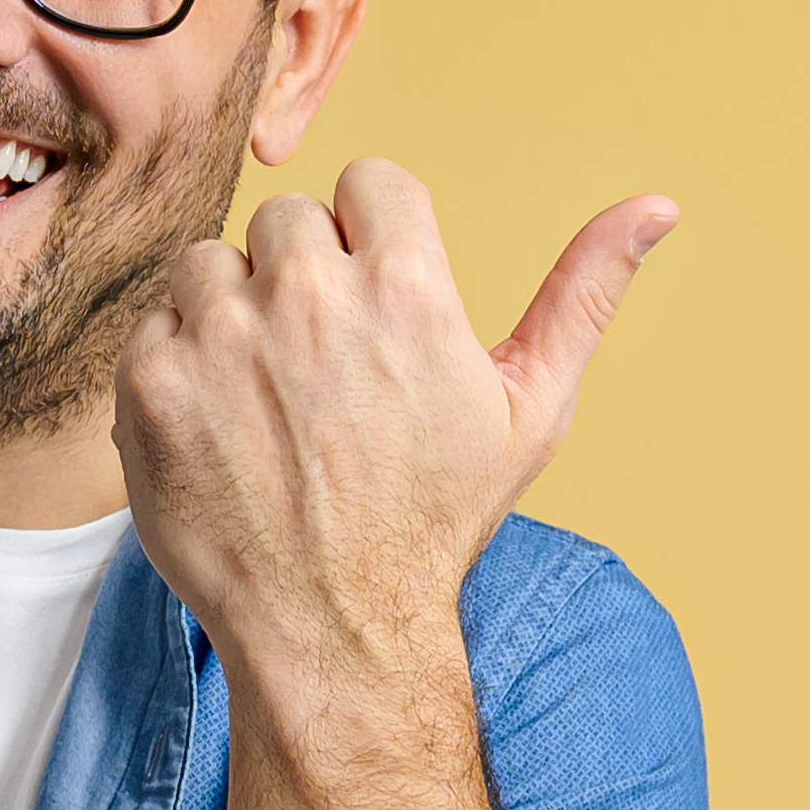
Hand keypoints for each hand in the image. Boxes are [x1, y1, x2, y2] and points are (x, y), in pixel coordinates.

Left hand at [112, 157, 672, 707]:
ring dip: (231, 317)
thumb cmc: (439, 520)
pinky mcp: (151, 383)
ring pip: (210, 264)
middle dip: (302, 279)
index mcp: (406, 285)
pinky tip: (222, 432)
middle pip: (285, 219)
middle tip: (322, 374)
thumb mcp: (532, 407)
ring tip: (267, 403)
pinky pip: (153, 326)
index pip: (370, 181)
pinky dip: (177, 371)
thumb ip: (586, 292)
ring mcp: (220, 337)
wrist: (338, 628)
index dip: (373, 241)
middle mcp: (308, 296)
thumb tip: (657, 205)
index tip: (376, 308)